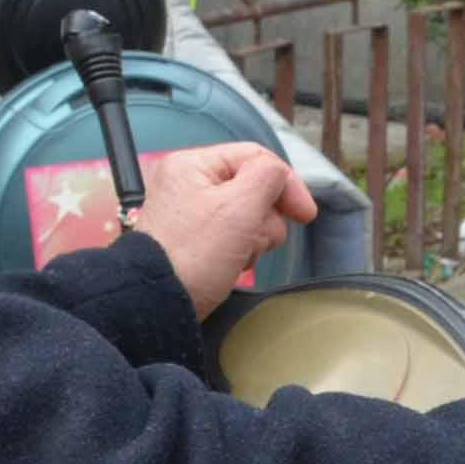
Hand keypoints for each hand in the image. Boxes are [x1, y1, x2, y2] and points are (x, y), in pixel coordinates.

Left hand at [124, 142, 311, 316]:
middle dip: (265, 218)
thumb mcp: (239, 207)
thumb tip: (278, 177)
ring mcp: (190, 213)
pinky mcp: (193, 241)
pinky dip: (240, 250)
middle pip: (253, 188)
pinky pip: (231, 236)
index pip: (257, 158)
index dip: (287, 183)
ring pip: (247, 215)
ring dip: (254, 238)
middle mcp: (189, 182)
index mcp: (194, 164)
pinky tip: (233, 265)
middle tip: (255, 240)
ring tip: (239, 256)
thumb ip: (268, 178)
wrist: (157, 305)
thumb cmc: (198, 253)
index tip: (306, 217)